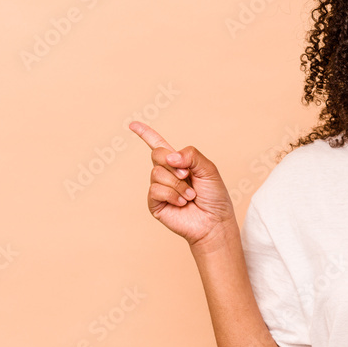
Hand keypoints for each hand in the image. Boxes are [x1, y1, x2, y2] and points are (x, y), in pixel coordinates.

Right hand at [129, 121, 235, 246]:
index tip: (133, 124)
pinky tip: (182, 203)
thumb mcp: (208, 169)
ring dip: (177, 184)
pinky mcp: (155, 204)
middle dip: (174, 164)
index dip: (145, 134)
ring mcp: (159, 189)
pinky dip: (172, 195)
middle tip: (187, 176)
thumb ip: (191, 155)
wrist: (214, 221)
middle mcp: (166, 174)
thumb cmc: (214, 197)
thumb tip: (170, 157)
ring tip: (190, 195)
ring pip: (157, 173)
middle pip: (157, 154)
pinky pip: (155, 190)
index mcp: (178, 163)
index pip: (158, 145)